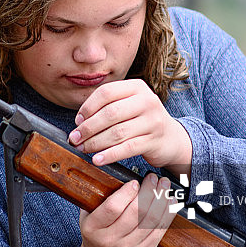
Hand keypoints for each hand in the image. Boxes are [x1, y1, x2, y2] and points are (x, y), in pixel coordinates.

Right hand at [62, 172, 176, 246]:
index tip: (134, 181)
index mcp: (93, 228)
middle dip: (148, 191)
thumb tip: (119, 176)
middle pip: (136, 212)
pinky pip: (159, 230)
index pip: (113, 207)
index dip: (127, 192)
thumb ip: (99, 200)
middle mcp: (111, 240)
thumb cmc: (96, 235)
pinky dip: (167, 214)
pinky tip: (170, 202)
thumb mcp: (88, 218)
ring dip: (161, 200)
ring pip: (151, 220)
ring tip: (164, 186)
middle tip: (154, 178)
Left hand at [67, 79, 191, 174]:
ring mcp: (153, 121)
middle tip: (75, 138)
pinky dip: (109, 155)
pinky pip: (127, 149)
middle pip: (110, 113)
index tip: (77, 121)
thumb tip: (79, 122)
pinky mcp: (154, 141)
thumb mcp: (128, 105)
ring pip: (117, 132)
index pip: (106, 92)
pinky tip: (97, 159)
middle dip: (88, 128)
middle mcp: (147, 101)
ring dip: (95, 143)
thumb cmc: (141, 120)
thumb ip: (107, 106)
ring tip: (82, 148)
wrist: (170, 138)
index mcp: (136, 87)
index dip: (88, 107)